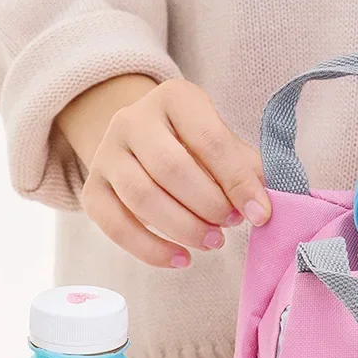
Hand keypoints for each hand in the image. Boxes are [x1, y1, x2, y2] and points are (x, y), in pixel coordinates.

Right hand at [57, 75, 270, 267]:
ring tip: (211, 242)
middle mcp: (133, 119)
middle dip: (208, 205)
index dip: (238, 182)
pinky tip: (180, 259)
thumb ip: (247, 170)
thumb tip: (265, 207)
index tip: (259, 214)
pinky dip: (149, 248)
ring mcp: (106, 151)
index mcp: (176, 98)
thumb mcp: (227, 145)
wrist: (146, 140)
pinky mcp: (92, 186)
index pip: (210, 141)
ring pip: (141, 196)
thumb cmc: (199, 146)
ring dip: (182, 227)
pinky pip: (113, 223)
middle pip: (170, 169)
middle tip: (230, 225)